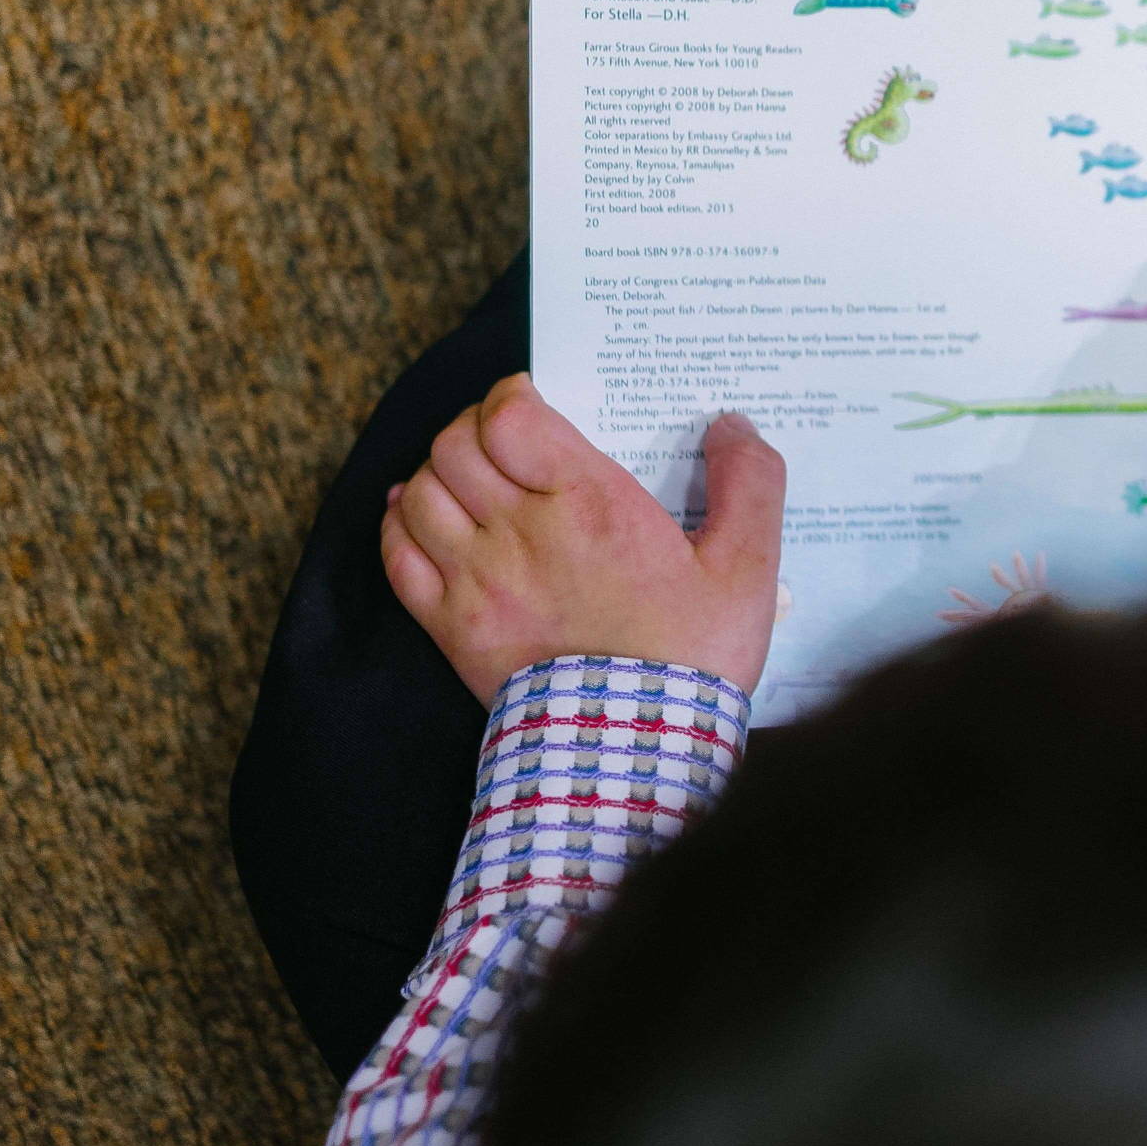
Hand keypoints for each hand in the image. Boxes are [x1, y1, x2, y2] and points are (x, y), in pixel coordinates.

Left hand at [380, 374, 785, 706]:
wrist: (638, 750)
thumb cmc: (693, 657)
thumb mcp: (748, 568)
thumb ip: (750, 483)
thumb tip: (732, 423)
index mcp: (589, 503)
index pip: (510, 416)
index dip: (511, 395)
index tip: (532, 402)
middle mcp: (521, 531)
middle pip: (456, 445)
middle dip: (474, 428)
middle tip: (504, 439)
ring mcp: (477, 580)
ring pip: (420, 491)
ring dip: (438, 472)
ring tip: (468, 479)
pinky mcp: (452, 627)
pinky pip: (396, 554)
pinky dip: (398, 524)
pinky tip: (418, 517)